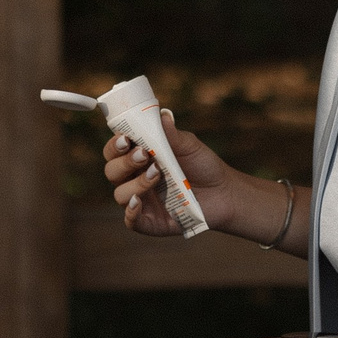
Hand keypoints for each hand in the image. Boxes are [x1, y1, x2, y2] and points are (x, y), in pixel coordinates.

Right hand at [101, 108, 238, 236]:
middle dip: (124, 162)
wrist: (225, 192)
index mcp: (139, 159)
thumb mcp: (189, 146)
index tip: (126, 138)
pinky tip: (139, 201)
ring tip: (157, 173)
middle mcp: (135, 179)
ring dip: (135, 183)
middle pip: (112, 172)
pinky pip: (131, 221)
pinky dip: (131, 213)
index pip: (114, 151)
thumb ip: (172, 134)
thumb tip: (161, 115)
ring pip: (120, 195)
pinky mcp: (151, 222)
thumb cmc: (203, 165)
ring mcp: (142, 202)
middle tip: (144, 154)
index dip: (115, 145)